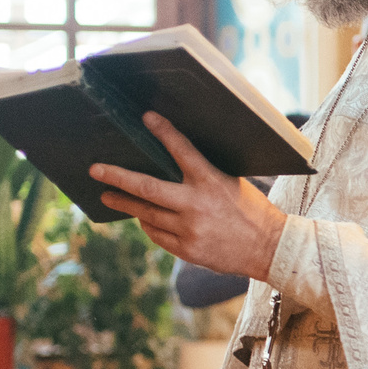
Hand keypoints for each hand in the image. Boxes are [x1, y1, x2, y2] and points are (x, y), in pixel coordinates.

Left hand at [93, 113, 286, 280]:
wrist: (271, 248)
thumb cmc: (253, 211)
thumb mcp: (232, 184)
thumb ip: (202, 177)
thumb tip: (171, 166)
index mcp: (212, 182)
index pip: (183, 151)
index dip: (163, 132)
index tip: (146, 118)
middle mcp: (197, 205)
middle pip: (147, 189)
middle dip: (117, 177)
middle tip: (95, 169)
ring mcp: (190, 230)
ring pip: (146, 214)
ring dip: (125, 204)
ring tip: (108, 197)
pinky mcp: (188, 250)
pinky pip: (157, 235)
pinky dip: (148, 225)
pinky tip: (143, 219)